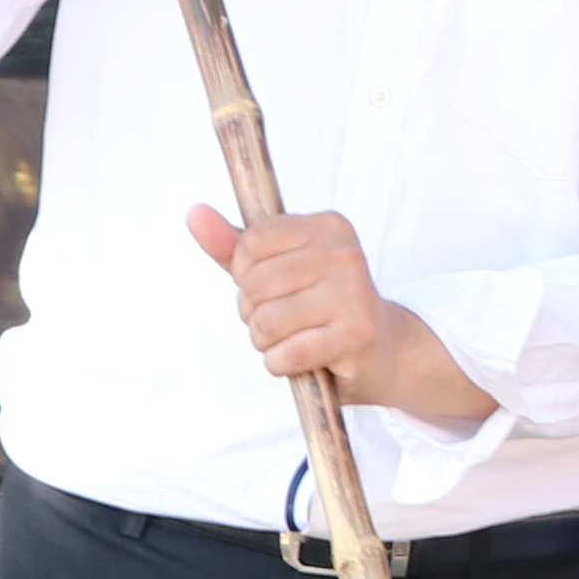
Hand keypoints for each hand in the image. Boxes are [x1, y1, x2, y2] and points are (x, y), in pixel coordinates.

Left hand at [188, 203, 497, 431]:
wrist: (384, 352)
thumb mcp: (278, 269)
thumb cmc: (322, 307)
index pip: (249, 246)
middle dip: (254, 314)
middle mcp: (344, 254)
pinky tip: (305, 360)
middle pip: (254, 287)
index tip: (273, 288)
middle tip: (286, 321)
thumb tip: (194, 214)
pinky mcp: (356, 335)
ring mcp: (353, 294)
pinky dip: (282, 365)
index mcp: (328, 226)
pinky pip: (286, 354)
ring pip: (266, 323)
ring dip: (267, 343)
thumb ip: (234, 246)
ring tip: (295, 339)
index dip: (245, 276)